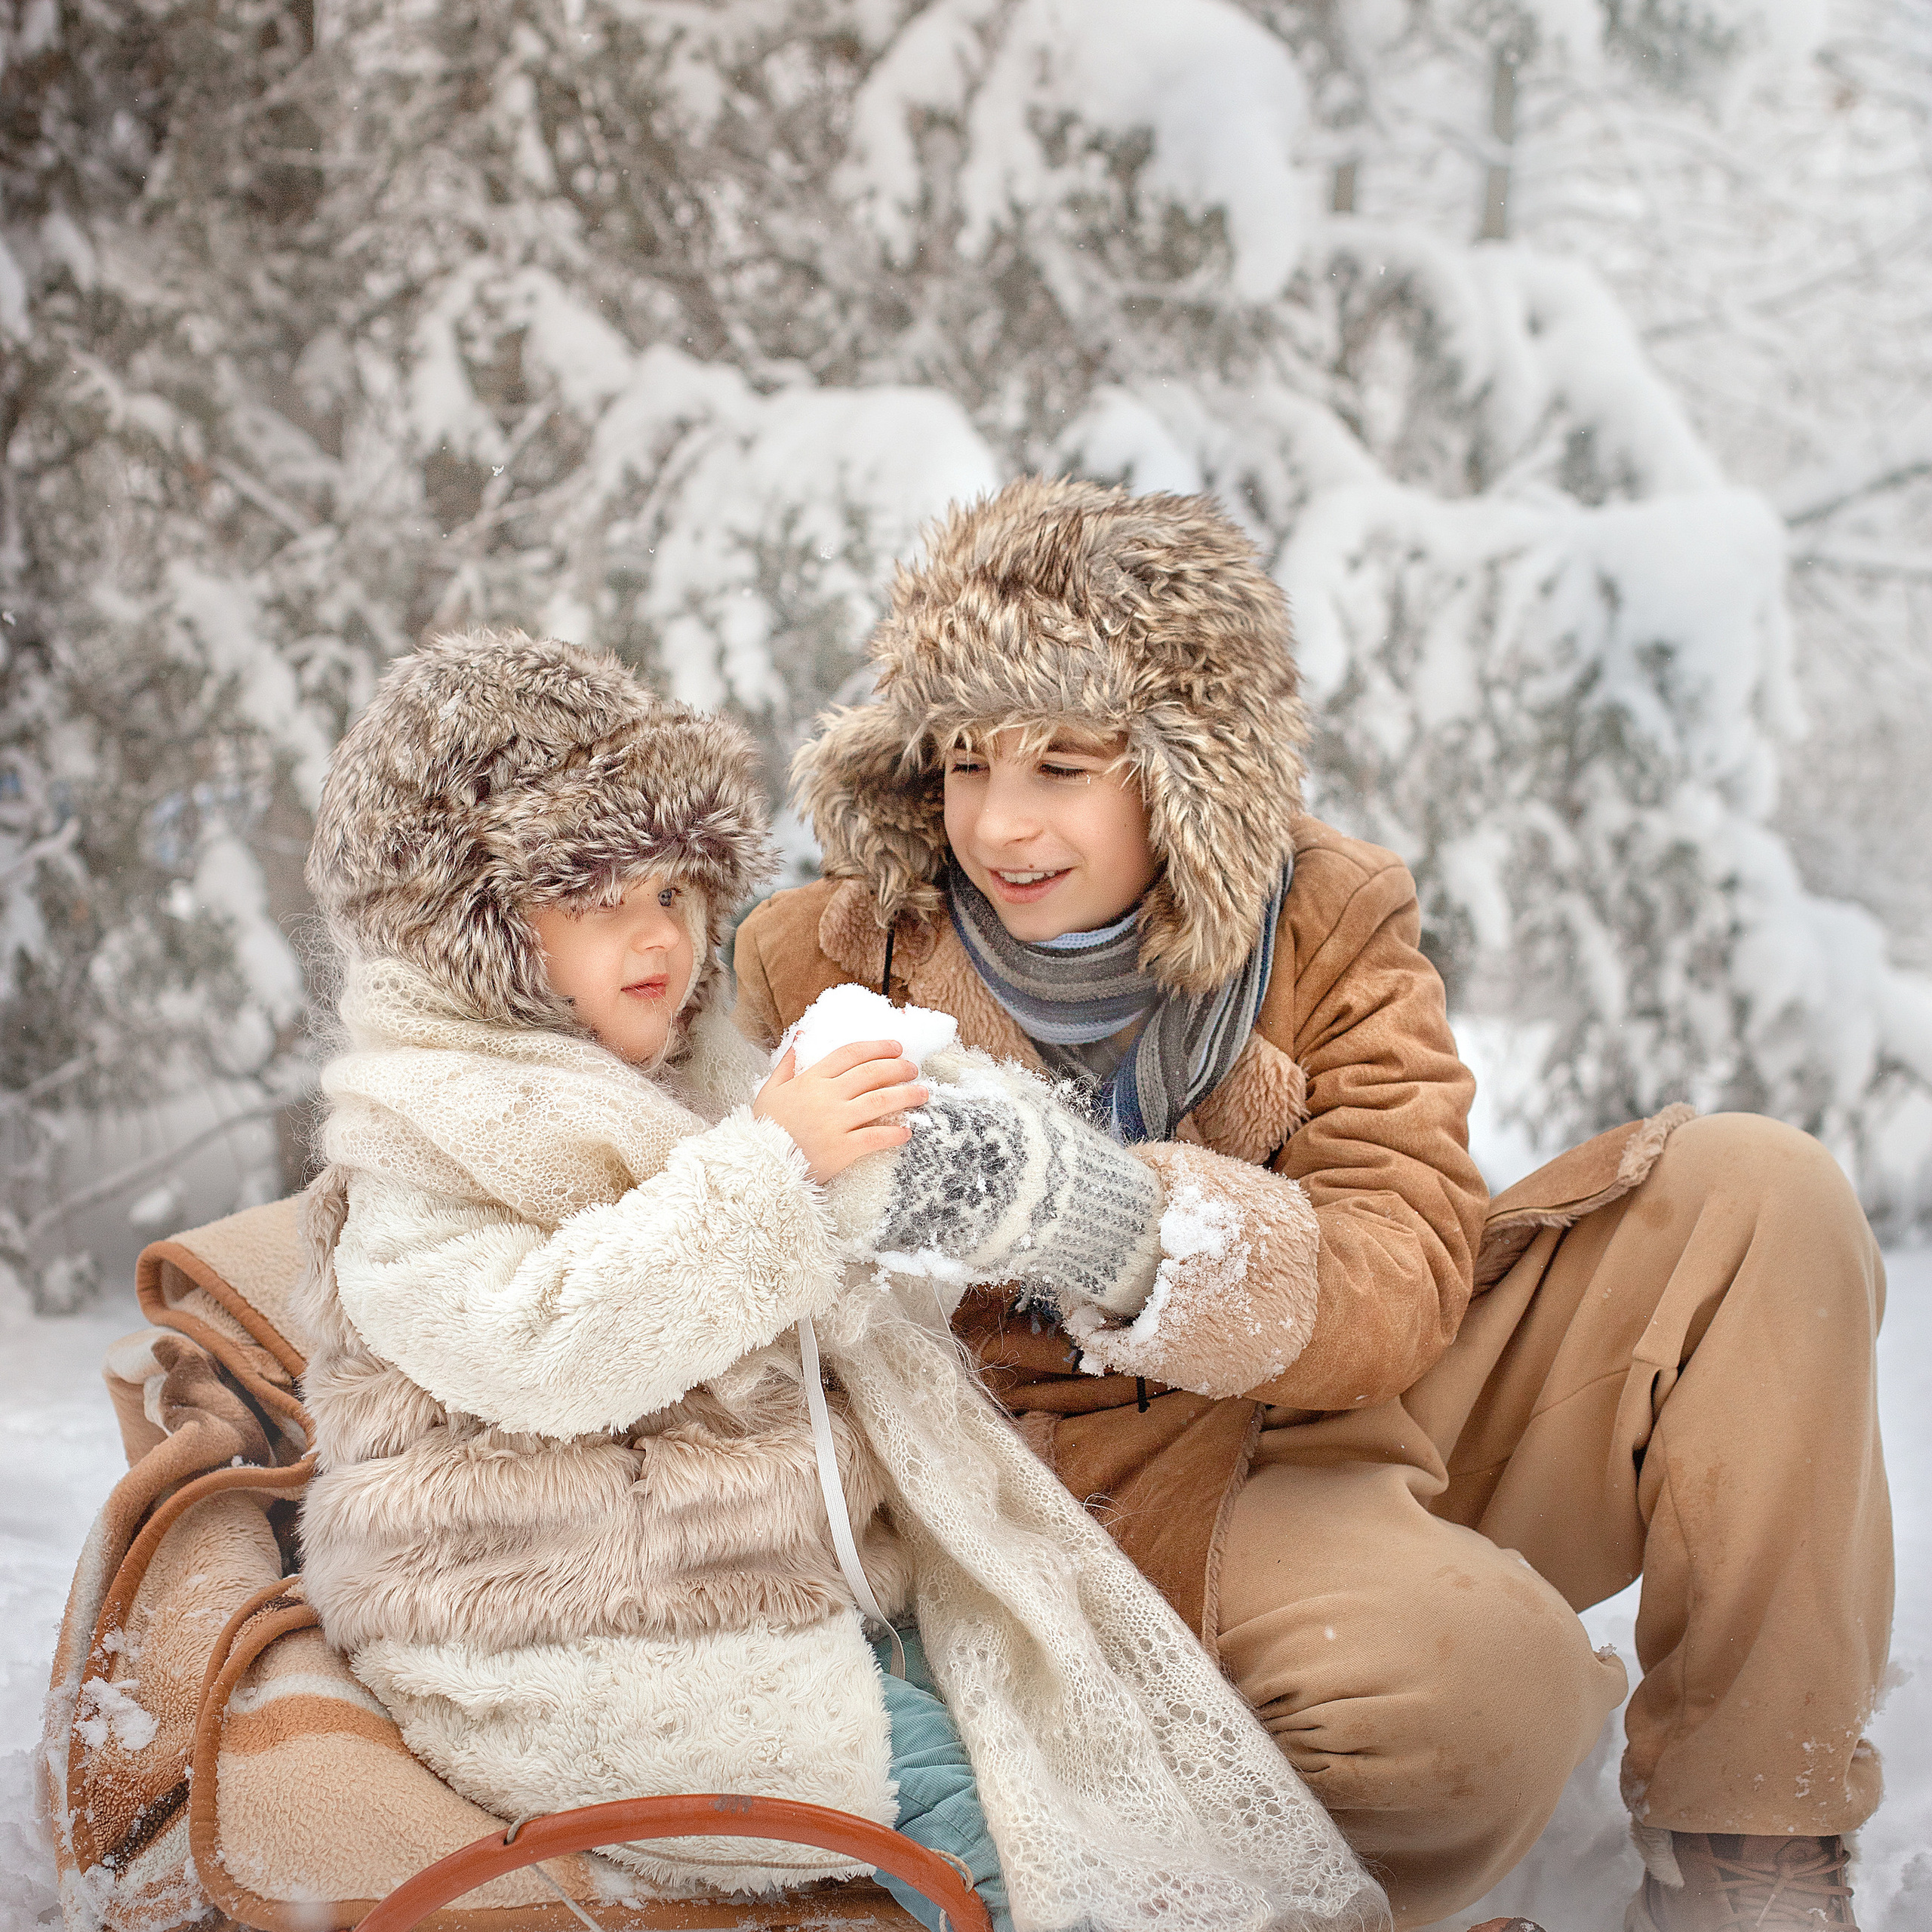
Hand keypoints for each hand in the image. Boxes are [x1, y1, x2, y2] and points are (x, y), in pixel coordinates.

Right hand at [754, 1039, 927, 1184]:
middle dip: (898, 1067)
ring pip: (880, 1101)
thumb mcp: (769, 1090)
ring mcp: (836, 1122)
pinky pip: (876, 1137)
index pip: (850, 1054)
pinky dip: (895, 1134)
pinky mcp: (842, 1149)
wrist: (759, 1166)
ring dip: (906, 1095)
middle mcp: (826, 1096)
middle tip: (913, 1068)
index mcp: (810, 1080)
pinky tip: (907, 1132)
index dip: (877, 1047)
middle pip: (871, 1073)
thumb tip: (801, 1033)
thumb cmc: (764, 1128)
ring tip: (922, 1093)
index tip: (896, 1046)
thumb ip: (787, 1062)